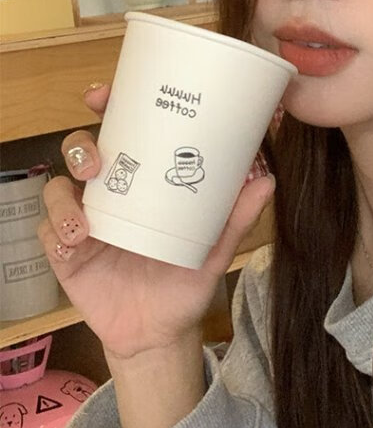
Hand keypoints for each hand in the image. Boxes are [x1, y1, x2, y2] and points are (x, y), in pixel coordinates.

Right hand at [37, 83, 275, 361]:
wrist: (162, 333)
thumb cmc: (184, 280)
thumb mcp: (214, 247)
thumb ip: (236, 216)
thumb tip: (267, 180)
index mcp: (140, 181)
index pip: (118, 133)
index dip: (107, 108)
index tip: (104, 95)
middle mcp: (108, 195)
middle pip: (81, 152)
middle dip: (81, 146)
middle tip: (96, 161)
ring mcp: (84, 223)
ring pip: (57, 189)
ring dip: (65, 195)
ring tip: (83, 219)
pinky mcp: (66, 256)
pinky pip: (49, 235)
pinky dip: (57, 232)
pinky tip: (76, 240)